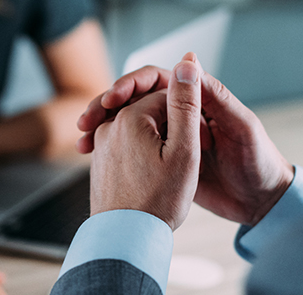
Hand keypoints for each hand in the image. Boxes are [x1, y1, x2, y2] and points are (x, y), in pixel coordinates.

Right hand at [76, 56, 294, 226]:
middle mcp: (182, 113)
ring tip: (82, 138)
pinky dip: (110, 147)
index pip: (156, 80)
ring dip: (103, 125)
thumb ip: (216, 97)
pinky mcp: (166, 159)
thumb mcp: (241, 127)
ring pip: (128, 121)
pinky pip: (133, 147)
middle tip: (86, 119)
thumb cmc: (260, 161)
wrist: (262, 201)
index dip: (130, 85)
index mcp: (199, 98)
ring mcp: (171, 136)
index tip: (111, 99)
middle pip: (135, 98)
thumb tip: (188, 62)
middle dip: (106, 103)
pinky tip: (92, 155)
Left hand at [89, 55, 202, 229]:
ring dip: (159, 142)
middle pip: (152, 110)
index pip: (169, 98)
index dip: (191, 117)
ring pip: (139, 128)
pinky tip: (153, 175)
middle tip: (190, 157)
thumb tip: (187, 62)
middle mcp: (110, 125)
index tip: (202, 142)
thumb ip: (186, 103)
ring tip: (173, 170)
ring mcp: (101, 143)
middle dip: (173, 128)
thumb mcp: (184, 150)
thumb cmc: (158, 200)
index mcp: (130, 116)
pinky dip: (143, 154)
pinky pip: (125, 144)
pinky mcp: (99, 161)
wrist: (124, 239)